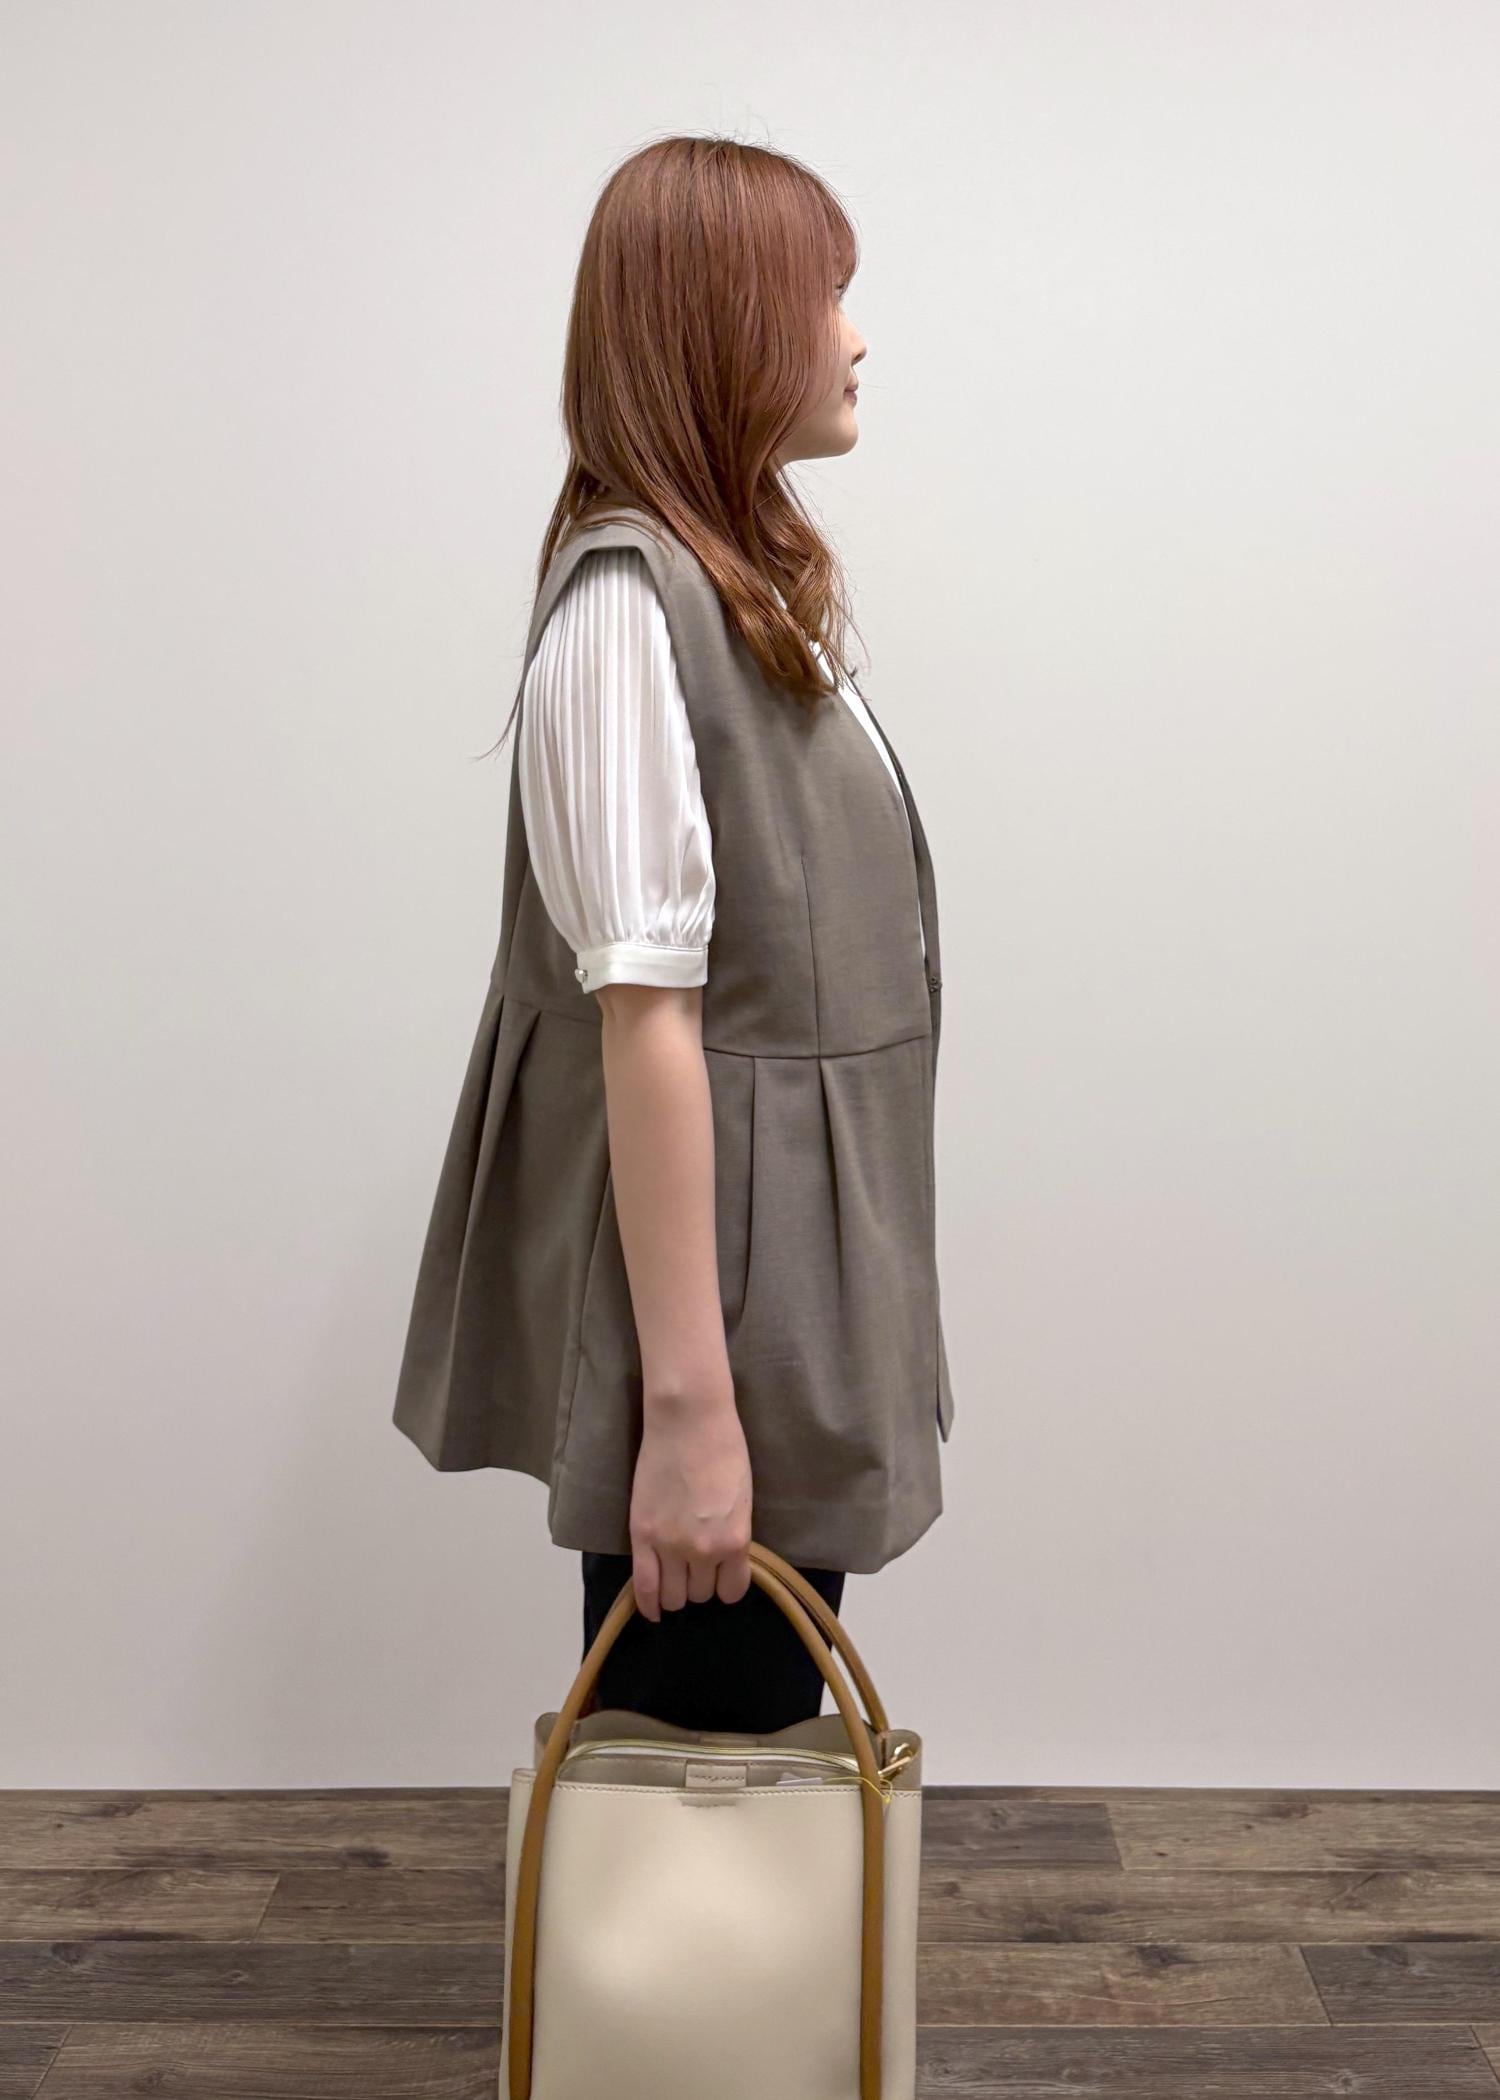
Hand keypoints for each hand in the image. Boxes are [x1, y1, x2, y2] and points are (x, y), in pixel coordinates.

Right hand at [628, 1384, 752, 1620]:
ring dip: (675, 1590)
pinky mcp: (641, 1534)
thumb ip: (732, 1536)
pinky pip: (642, 1586)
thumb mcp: (742, 1500)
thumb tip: (723, 1561)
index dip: (725, 1585)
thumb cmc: (724, 1449)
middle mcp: (703, 1551)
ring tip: (674, 1575)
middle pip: (700, 1593)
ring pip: (673, 1595)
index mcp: (735, 1541)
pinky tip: (652, 1612)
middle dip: (699, 1584)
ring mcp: (669, 1544)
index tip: (720, 1575)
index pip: (732, 1591)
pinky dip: (647, 1604)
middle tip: (695, 1566)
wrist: (689, 1419)